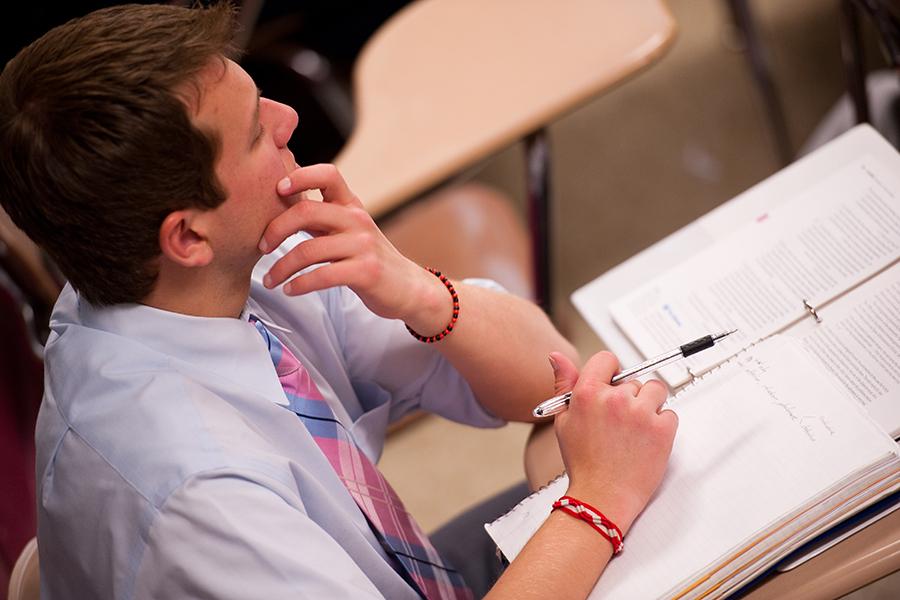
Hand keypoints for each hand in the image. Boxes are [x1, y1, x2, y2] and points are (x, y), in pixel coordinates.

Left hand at [259, 164, 448, 328]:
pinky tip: (290, 290)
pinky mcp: (366, 272)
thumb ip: (321, 216)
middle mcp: (358, 220)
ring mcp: (363, 246)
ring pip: (308, 250)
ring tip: (270, 281)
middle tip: (261, 247)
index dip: (300, 176)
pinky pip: (322, 276)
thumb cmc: (369, 259)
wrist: (408, 288)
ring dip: (281, 268)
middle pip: (306, 211)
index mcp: (352, 205)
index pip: (328, 174)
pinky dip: (299, 285)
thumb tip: (282, 196)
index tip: (277, 189)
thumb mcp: (349, 230)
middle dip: (274, 229)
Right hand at [549, 351, 676, 533]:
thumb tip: (557, 357)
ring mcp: (641, 413)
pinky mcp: (663, 429)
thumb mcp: (564, 421)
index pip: (607, 360)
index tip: (613, 385)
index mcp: (588, 393)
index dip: (611, 373)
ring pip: (655, 392)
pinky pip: (670, 413)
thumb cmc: (583, 463)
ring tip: (634, 431)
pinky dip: (662, 425)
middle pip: (633, 380)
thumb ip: (564, 384)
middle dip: (629, 397)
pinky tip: (645, 441)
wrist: (602, 497)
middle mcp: (615, 399)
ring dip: (649, 406)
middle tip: (619, 423)